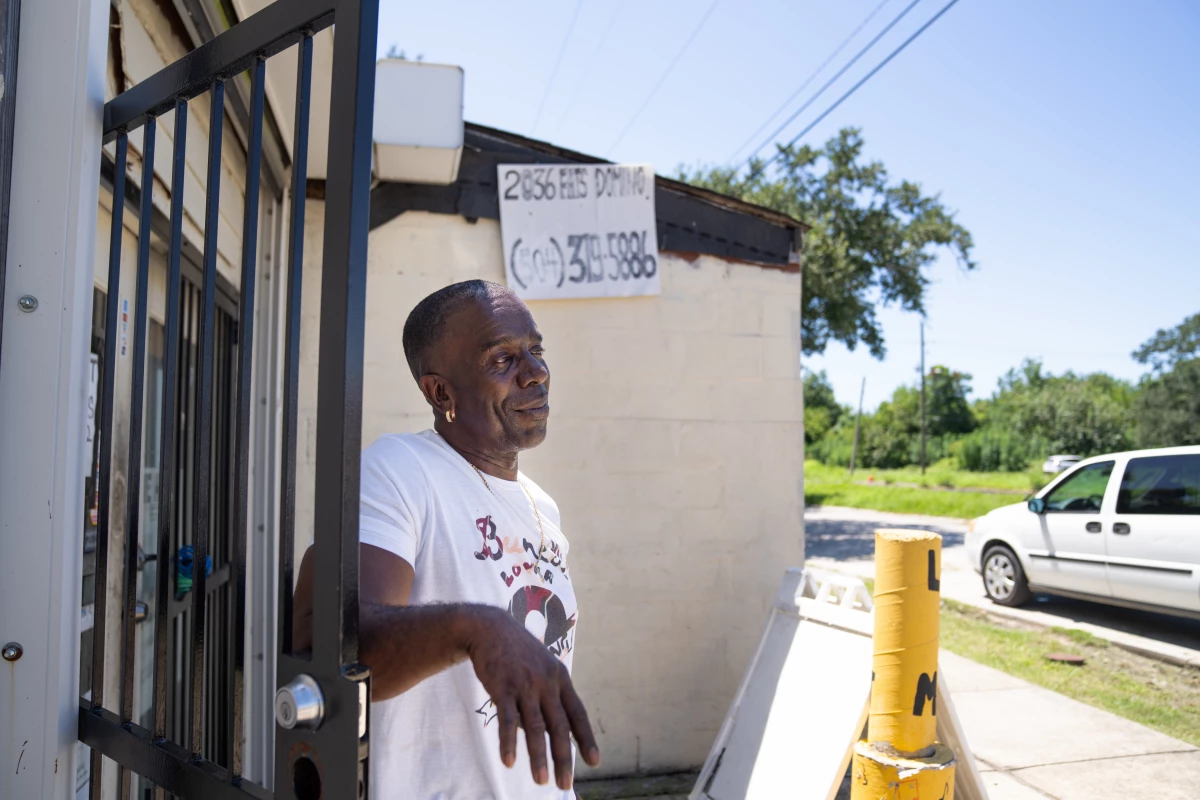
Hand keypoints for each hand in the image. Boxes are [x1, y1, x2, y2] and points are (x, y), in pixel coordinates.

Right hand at [465, 607, 599, 789]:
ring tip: (541, 781)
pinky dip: (509, 742)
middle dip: (564, 758)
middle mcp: (546, 683)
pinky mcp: (503, 687)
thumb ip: (548, 699)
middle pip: (559, 726)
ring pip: (535, 727)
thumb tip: (549, 735)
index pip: (578, 714)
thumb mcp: (541, 669)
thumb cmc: (518, 654)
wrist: (490, 628)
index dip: (586, 739)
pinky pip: (507, 719)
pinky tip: (510, 762)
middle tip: (565, 785)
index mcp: (560, 678)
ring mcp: (525, 684)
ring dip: (539, 756)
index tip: (595, 762)